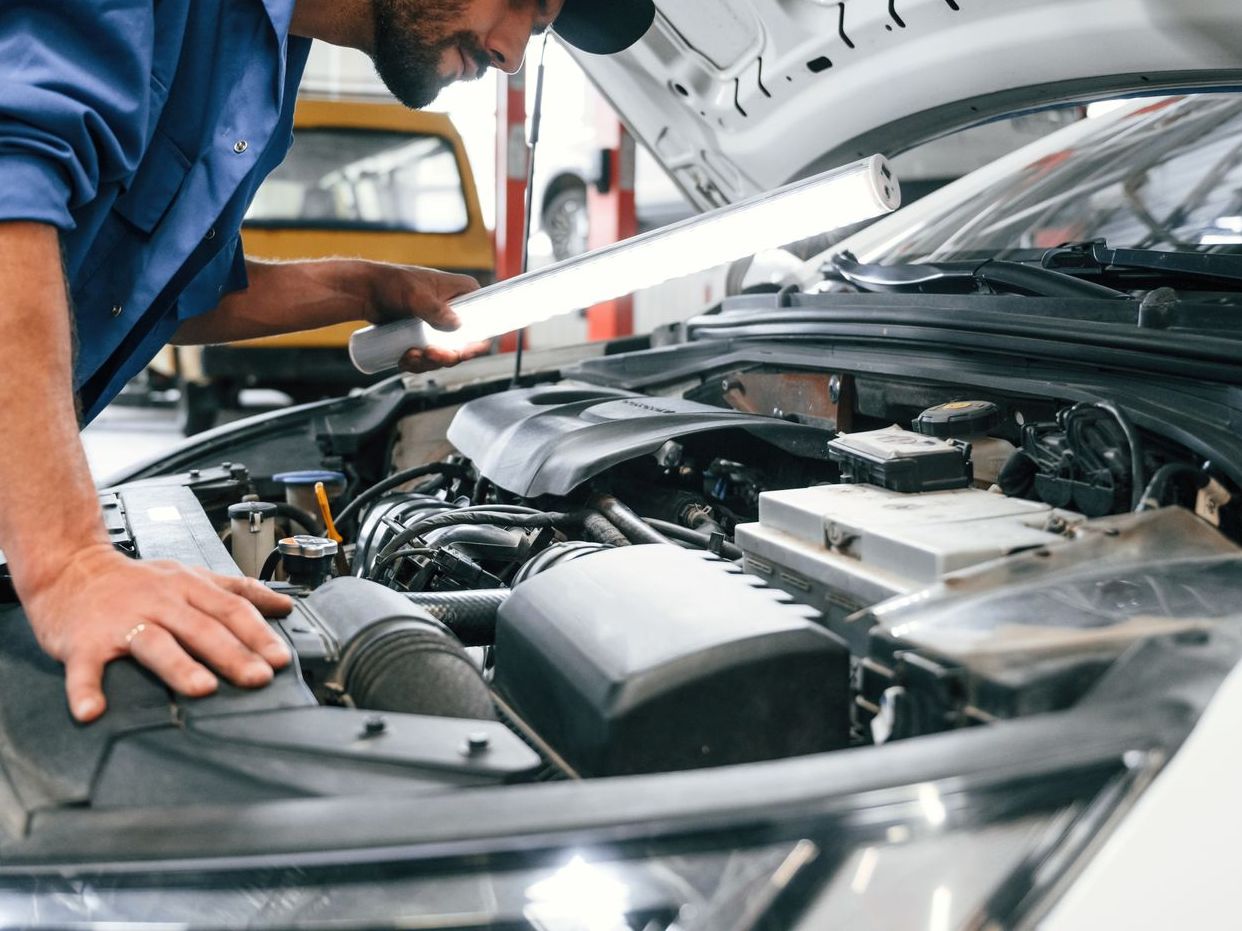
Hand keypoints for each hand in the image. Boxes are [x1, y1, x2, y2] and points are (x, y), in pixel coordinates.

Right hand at [22, 544, 293, 721]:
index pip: (231, 608)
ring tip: (202, 689)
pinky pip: (85, 668)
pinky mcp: (84, 642)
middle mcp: (159, 601)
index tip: (281, 658)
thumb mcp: (191, 575)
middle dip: (233, 653)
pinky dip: (86, 689)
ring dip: (178, 666)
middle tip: (258, 677)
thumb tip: (284, 606)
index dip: (258, 633)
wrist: (70, 567)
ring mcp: (121, 621)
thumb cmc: (136, 580)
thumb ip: (236, 590)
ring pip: (154, 642)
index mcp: (187, 587)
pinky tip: (93, 710)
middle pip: (201, 627)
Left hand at [363, 263, 491, 373]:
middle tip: (431, 355)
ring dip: (430, 362)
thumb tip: (456, 325)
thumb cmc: (390, 283)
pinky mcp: (426, 337)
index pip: (484, 319)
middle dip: (448, 356)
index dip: (478, 341)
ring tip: (410, 356)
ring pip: (446, 355)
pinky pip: (430, 357)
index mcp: (463, 293)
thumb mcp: (416, 294)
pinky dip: (419, 364)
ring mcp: (440, 326)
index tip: (463, 352)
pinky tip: (405, 359)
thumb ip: (436, 309)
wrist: (365, 292)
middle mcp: (456, 311)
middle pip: (465, 344)